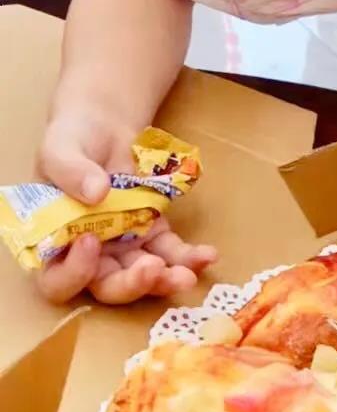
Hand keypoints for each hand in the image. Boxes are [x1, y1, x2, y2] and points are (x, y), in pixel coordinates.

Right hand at [35, 102, 216, 305]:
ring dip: (166, 280)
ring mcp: (123, 247)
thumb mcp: (60, 150)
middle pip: (106, 286)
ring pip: (143, 276)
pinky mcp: (152, 233)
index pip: (57, 280)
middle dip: (130, 284)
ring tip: (188, 275)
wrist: (103, 126)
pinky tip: (208, 255)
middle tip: (151, 269)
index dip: (74, 274)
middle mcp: (88, 255)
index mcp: (54, 243)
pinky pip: (171, 252)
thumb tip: (97, 192)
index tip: (91, 241)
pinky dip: (189, 257)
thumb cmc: (71, 141)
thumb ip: (70, 171)